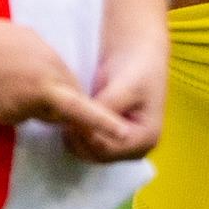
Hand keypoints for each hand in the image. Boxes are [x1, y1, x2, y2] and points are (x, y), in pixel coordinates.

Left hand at [0, 15, 136, 155]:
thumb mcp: (5, 113)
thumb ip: (36, 112)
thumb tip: (51, 111)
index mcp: (46, 89)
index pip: (82, 110)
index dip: (103, 122)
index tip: (123, 131)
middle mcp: (51, 64)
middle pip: (73, 88)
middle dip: (73, 105)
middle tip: (63, 122)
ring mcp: (40, 44)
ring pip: (60, 71)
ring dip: (57, 86)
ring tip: (35, 97)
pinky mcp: (28, 32)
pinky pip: (45, 56)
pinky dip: (42, 69)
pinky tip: (20, 73)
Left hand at [74, 0, 167, 162]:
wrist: (137, 53)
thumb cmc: (136, 66)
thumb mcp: (124, 87)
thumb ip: (106, 109)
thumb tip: (84, 125)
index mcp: (146, 138)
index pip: (108, 149)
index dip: (86, 135)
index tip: (70, 116)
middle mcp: (135, 149)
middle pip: (98, 155)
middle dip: (79, 137)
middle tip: (62, 114)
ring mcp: (121, 146)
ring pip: (89, 152)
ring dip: (75, 136)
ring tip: (64, 112)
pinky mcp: (108, 139)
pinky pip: (87, 144)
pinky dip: (76, 133)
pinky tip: (68, 116)